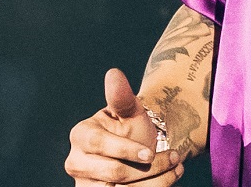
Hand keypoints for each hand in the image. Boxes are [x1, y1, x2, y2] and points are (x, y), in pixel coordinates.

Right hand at [65, 69, 185, 185]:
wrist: (136, 151)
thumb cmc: (131, 128)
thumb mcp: (130, 112)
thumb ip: (122, 97)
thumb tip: (114, 74)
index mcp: (81, 135)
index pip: (101, 146)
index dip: (126, 150)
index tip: (150, 153)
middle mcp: (76, 162)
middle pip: (113, 173)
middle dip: (148, 169)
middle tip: (173, 158)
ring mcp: (84, 184)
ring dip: (153, 183)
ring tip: (174, 169)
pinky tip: (164, 179)